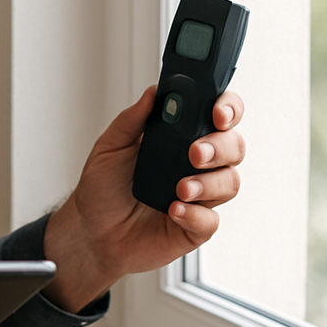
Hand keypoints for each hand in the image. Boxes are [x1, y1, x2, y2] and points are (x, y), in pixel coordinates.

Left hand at [41, 86, 245, 311]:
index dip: (227, 109)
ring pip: (230, 182)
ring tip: (180, 188)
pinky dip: (194, 214)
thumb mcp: (109, 148)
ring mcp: (199, 196)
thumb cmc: (103, 190)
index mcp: (180, 138)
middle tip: (195, 153)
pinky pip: (211, 220)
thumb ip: (132, 119)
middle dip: (219, 147)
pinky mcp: (195, 226)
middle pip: (233, 146)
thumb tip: (153, 92)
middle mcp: (196, 165)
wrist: (93, 233)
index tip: (216, 113)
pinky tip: (174, 211)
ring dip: (208, 183)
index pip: (218, 115)